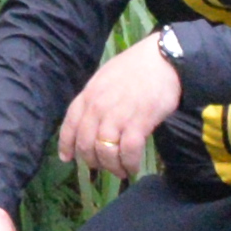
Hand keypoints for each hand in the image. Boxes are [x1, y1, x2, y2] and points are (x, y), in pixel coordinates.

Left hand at [53, 39, 186, 179]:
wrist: (164, 60)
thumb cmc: (136, 68)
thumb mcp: (106, 79)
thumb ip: (96, 99)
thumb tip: (92, 120)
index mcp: (88, 94)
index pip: (70, 124)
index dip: (66, 144)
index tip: (67, 158)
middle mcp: (98, 107)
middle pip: (85, 144)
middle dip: (92, 161)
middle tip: (102, 167)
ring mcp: (117, 115)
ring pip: (104, 151)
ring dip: (111, 166)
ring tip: (120, 171)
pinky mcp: (138, 122)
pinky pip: (128, 151)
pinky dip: (129, 163)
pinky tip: (133, 167)